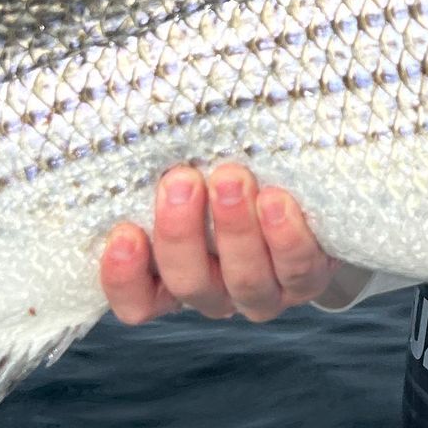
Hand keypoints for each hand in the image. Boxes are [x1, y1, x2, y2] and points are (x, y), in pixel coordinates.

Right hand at [99, 162, 354, 323]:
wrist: (303, 185)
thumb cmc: (224, 172)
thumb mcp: (187, 170)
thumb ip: (158, 167)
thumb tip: (119, 126)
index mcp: (171, 277)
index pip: (136, 301)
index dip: (124, 278)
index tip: (124, 233)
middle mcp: (214, 291)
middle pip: (188, 282)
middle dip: (181, 233)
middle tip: (180, 181)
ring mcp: (261, 292)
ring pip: (244, 280)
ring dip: (234, 229)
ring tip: (230, 179)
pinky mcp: (308, 279)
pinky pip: (297, 268)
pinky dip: (286, 236)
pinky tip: (275, 200)